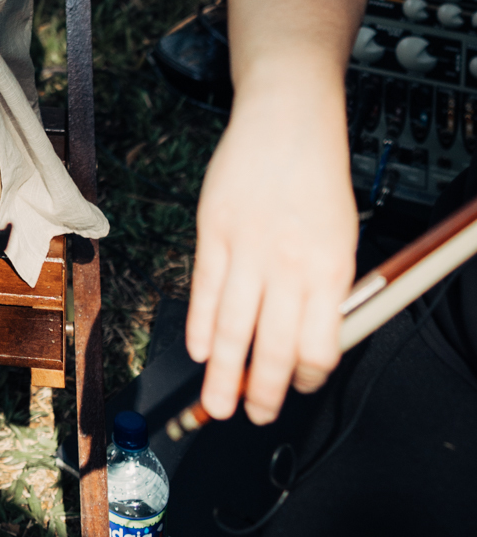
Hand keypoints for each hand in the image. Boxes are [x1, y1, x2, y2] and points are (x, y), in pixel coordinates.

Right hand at [186, 70, 357, 423]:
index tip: (298, 386)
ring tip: (215, 404)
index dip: (306, 378)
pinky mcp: (214, 231)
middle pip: (272, 348)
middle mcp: (289, 264)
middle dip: (260, 393)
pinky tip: (196, 348)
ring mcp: (247, 248)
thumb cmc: (317, 179)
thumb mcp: (341, 238)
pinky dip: (197, 325)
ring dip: (221, 374)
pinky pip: (203, 290)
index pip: (319, 348)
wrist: (287, 120)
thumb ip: (326, 289)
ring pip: (230, 327)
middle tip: (253, 416)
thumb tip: (309, 341)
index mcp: (330, 270)